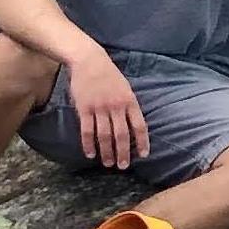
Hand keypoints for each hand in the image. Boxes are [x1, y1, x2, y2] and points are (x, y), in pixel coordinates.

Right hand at [69, 50, 150, 171]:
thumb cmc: (109, 75)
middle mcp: (117, 106)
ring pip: (104, 136)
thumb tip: (132, 125)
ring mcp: (100, 108)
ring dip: (107, 152)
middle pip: (122, 135)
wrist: (89, 61)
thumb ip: (128, 106)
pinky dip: (88, 144)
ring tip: (108, 163)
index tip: (144, 155)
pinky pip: (87, 131)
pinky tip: (90, 154)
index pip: (140, 126)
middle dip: (123, 153)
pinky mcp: (84, 109)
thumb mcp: (126, 88)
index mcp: (130, 101)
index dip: (142, 142)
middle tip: (123, 166)